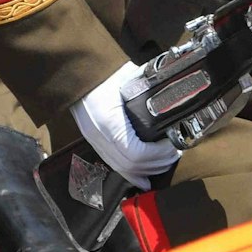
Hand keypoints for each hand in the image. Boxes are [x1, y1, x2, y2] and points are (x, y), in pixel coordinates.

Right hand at [72, 61, 180, 187]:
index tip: (173, 144)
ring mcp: (93, 140)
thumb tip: (174, 96)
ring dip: (146, 170)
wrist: (77, 72)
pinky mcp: (93, 140)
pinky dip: (130, 174)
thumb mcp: (130, 79)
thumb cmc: (105, 73)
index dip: (159, 154)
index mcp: (108, 121)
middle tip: (175, 153)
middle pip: (131, 165)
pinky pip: (113, 164)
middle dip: (157, 163)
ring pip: (122, 168)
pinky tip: (143, 179)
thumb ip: (149, 91)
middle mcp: (98, 136)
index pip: (136, 153)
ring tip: (164, 162)